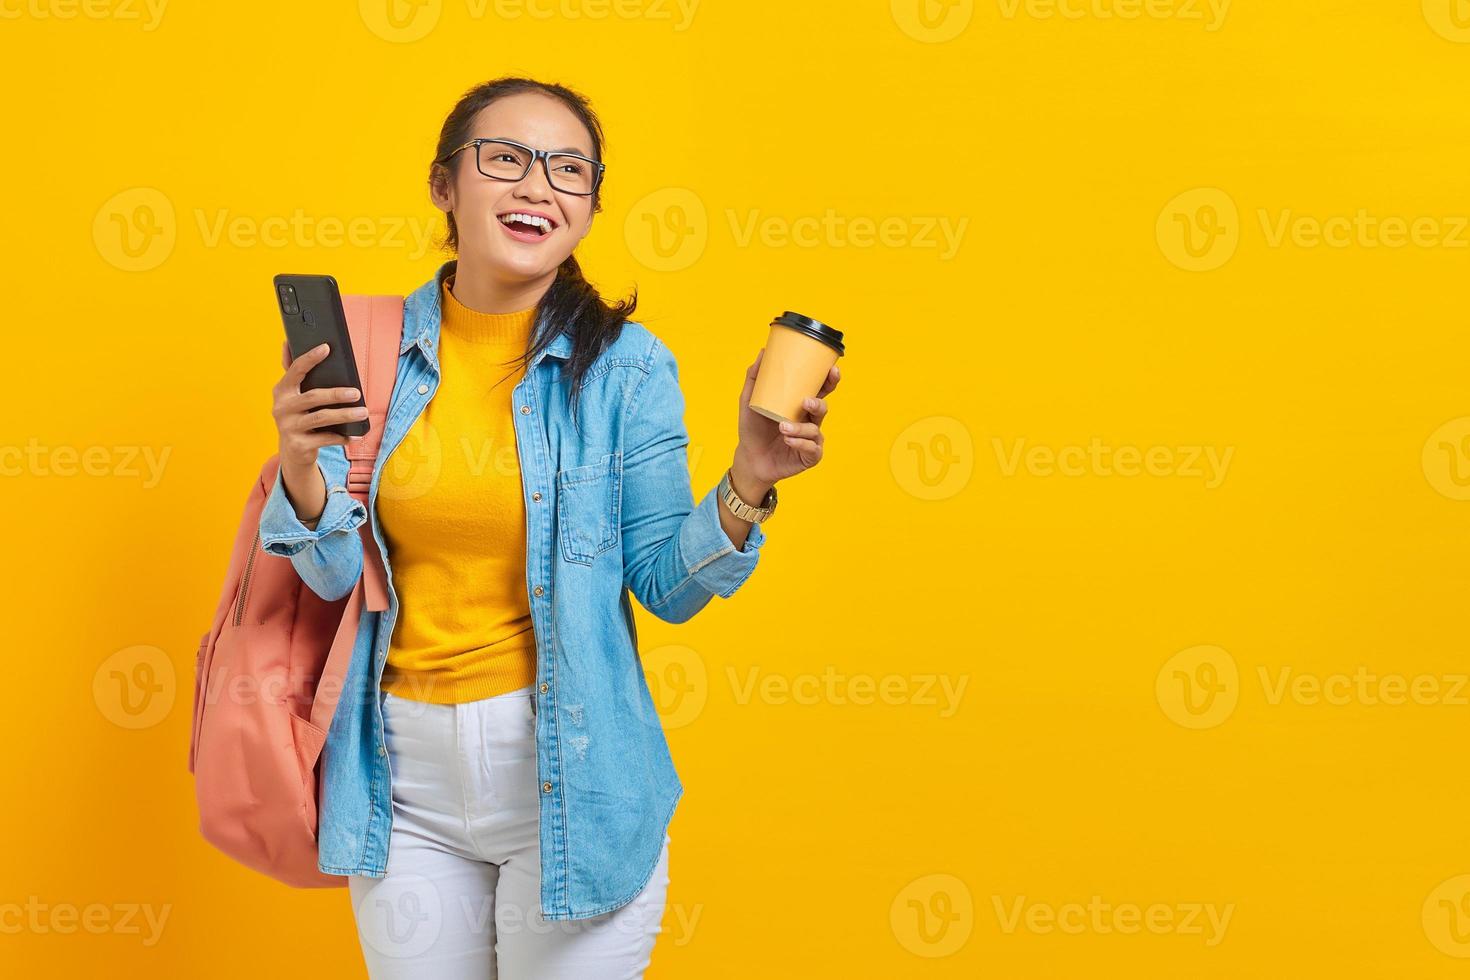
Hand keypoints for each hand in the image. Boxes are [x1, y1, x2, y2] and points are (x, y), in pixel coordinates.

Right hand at [273, 341, 366, 471]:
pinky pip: (325, 439)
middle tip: (357, 392)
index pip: (295, 370)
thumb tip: (287, 342)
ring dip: (345, 415)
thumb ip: (294, 372)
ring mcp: (289, 427)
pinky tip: (355, 435)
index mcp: (282, 390)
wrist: (293, 451)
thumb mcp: (294, 395)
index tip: (326, 348)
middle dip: (337, 394)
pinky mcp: (298, 445)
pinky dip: (342, 437)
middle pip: (313, 397)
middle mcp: (282, 408)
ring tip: (363, 412)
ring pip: (321, 418)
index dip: (310, 358)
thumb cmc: (299, 415)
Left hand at [733, 347, 840, 489]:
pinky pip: (812, 448)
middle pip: (823, 407)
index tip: (832, 369)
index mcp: (800, 404)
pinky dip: (800, 443)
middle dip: (820, 402)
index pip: (820, 389)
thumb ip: (755, 377)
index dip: (830, 380)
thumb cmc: (752, 428)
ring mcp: (810, 438)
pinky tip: (788, 440)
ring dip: (800, 428)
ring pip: (815, 429)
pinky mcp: (809, 456)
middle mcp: (808, 420)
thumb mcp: (749, 400)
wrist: (749, 457)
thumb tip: (763, 351)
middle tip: (806, 401)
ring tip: (782, 427)